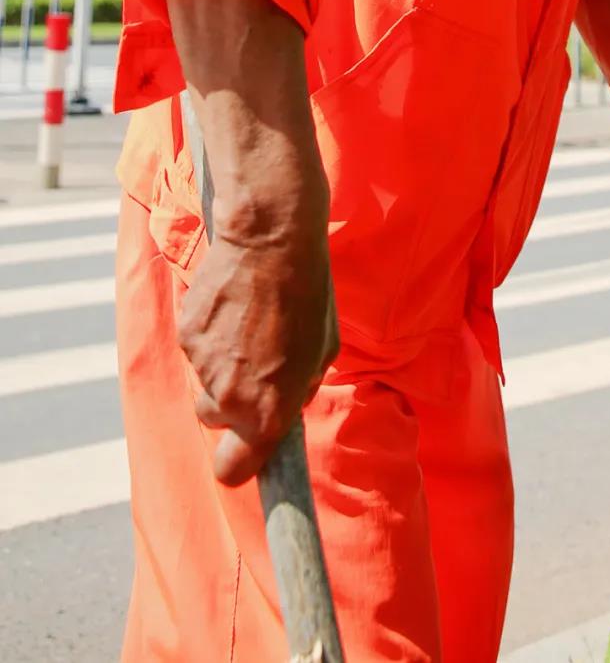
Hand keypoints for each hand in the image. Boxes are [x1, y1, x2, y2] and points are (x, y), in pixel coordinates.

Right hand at [178, 205, 338, 486]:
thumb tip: (282, 408)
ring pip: (205, 380)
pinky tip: (232, 304)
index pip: (233, 471)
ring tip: (250, 321)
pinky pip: (196, 348)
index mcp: (266, 412)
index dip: (237, 464)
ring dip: (223, 362)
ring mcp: (203, 366)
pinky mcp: (186, 334)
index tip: (242, 454)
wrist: (270, 241)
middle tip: (255, 363)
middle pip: (215, 420)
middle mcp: (228, 398)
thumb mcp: (321, 352)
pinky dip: (210, 333)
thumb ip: (296, 392)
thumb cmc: (306, 296)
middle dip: (230, 402)